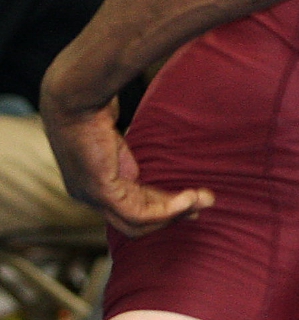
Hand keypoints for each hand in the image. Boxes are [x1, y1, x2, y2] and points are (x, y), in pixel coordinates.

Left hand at [40, 85, 213, 238]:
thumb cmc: (90, 107)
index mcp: (92, 184)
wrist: (75, 96)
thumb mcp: (113, 140)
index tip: (189, 199)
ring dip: (175, 214)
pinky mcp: (101, 191)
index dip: (161, 206)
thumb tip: (143, 167)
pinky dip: (167, 210)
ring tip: (202, 200)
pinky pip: (138, 213)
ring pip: (138, 223)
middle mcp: (89, 197)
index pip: (129, 206)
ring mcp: (92, 197)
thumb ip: (125, 159)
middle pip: (136, 222)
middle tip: (202, 204)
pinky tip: (189, 198)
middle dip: (172, 216)